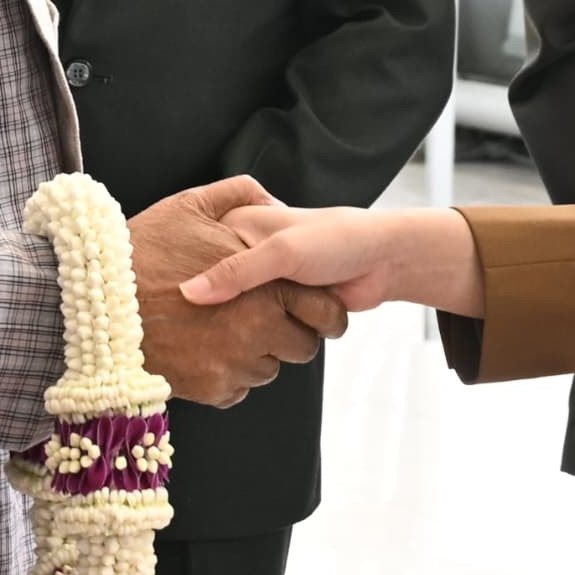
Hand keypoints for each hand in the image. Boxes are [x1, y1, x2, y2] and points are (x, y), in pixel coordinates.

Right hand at [127, 177, 339, 410]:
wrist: (94, 302)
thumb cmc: (141, 250)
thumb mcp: (189, 207)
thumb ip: (240, 195)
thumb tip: (271, 201)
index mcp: (264, 284)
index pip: (323, 309)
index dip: (314, 305)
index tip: (298, 301)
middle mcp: (258, 328)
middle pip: (302, 346)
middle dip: (288, 333)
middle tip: (258, 318)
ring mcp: (236, 363)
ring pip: (269, 369)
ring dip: (255, 354)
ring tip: (220, 331)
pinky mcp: (213, 389)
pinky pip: (238, 389)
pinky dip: (225, 375)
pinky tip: (200, 351)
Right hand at [183, 202, 483, 317]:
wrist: (384, 258)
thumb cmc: (335, 238)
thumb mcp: (280, 251)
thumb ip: (235, 272)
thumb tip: (190, 293)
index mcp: (235, 232)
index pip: (199, 264)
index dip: (201, 285)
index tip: (195, 304)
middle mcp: (245, 263)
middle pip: (223, 303)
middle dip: (248, 311)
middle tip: (273, 303)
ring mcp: (264, 292)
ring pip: (247, 329)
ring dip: (272, 328)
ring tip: (293, 307)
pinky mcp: (282, 315)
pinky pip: (268, 343)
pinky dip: (282, 339)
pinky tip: (296, 326)